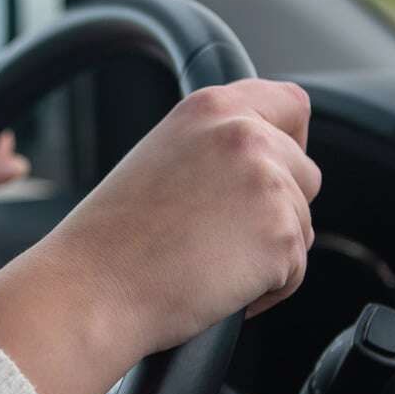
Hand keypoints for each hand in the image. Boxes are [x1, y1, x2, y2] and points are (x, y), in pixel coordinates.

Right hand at [0, 80, 318, 393]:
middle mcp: (244, 135)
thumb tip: (261, 166)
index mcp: (209, 108)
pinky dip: (265, 288)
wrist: (90, 289)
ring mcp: (268, 184)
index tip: (269, 170)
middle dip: (276, 208)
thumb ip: (214, 149)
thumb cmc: (109, 242)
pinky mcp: (280, 236)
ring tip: (204, 265)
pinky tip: (214, 287)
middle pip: (304, 172)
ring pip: (301, 224)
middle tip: (216, 237)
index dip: (288, 140)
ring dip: (267, 252)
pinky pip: (295, 270)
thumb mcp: (158, 162)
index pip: (290, 104)